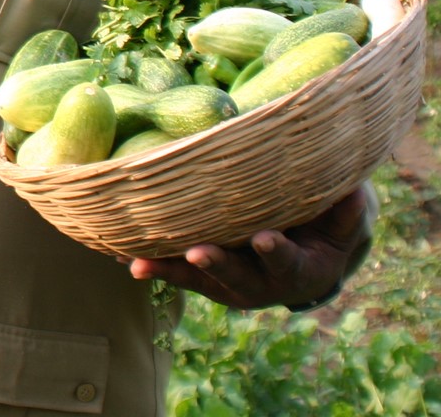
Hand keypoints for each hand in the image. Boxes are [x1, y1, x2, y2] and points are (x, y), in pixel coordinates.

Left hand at [123, 187, 369, 309]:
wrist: (305, 261)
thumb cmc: (325, 230)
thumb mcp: (343, 222)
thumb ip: (346, 211)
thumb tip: (353, 191)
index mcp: (300, 272)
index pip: (287, 263)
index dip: (276, 253)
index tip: (265, 239)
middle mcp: (261, 285)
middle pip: (237, 278)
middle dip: (217, 265)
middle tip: (197, 252)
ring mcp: (228, 284)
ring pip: (197, 279)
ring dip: (169, 270)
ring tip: (139, 264)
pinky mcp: (202, 277)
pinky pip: (174, 272)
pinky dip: (152, 265)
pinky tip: (124, 258)